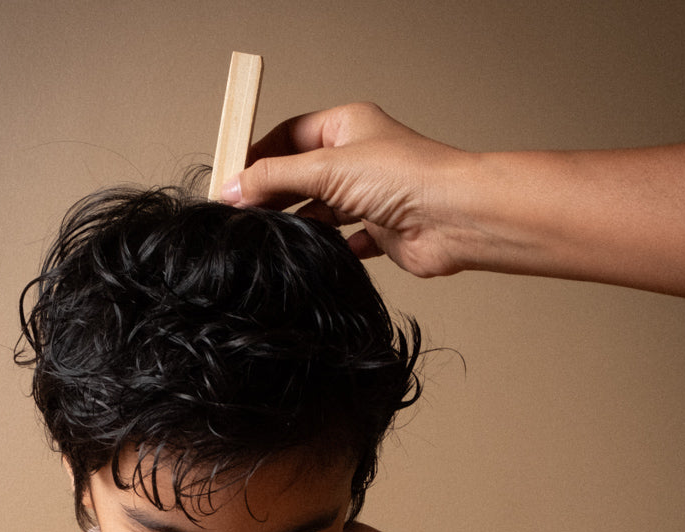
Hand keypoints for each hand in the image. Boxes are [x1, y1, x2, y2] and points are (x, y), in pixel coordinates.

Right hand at [224, 102, 475, 278]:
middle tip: (242, 212)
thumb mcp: (326, 168)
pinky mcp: (379, 231)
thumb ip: (276, 178)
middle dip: (274, 193)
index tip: (232, 177)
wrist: (453, 218)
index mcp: (347, 126)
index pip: (290, 135)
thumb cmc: (406, 177)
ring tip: (270, 235)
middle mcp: (359, 158)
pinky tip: (309, 253)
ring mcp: (369, 196)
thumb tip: (234, 187)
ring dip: (298, 222)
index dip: (260, 155)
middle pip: (301, 175)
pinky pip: (342, 240)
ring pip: (319, 209)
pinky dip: (326, 247)